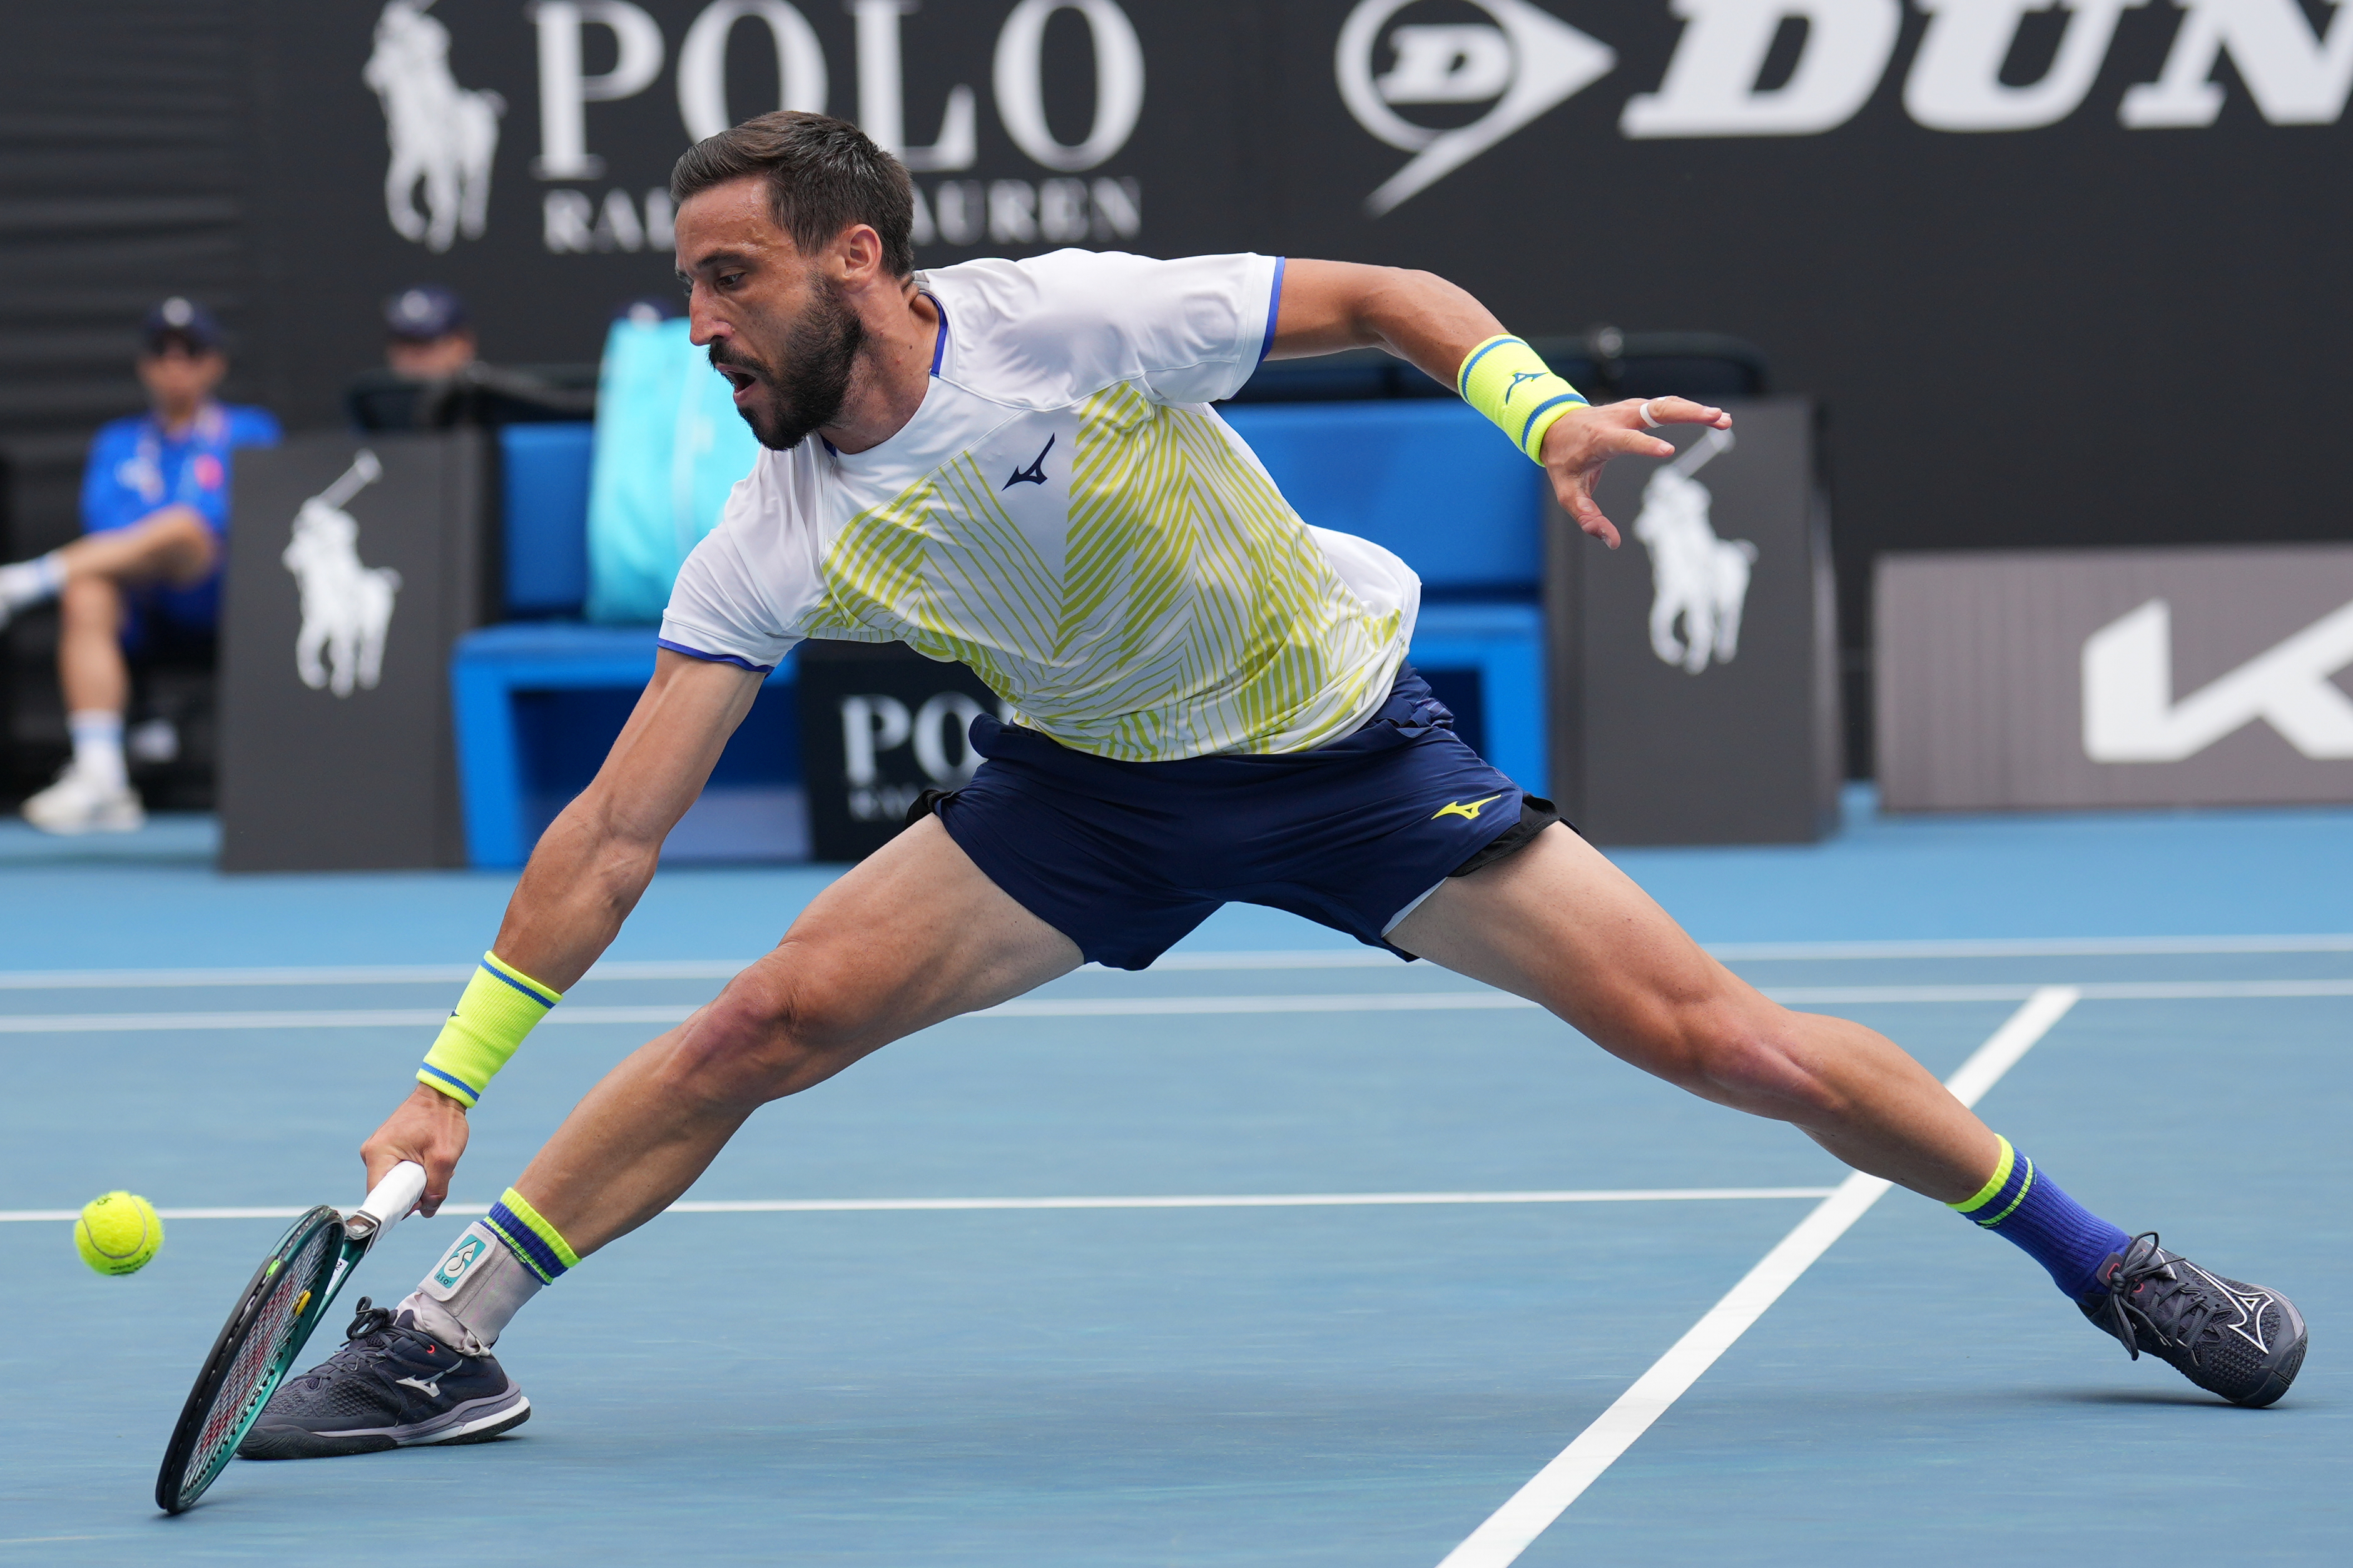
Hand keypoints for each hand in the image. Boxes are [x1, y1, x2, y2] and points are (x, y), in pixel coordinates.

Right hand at [361, 1083, 469, 1217]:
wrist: (443, 1093)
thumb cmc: (443, 1120)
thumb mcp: (445, 1158)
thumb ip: (436, 1189)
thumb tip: (426, 1211)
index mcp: (379, 1154)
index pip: (378, 1196)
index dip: (396, 1209)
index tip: (416, 1209)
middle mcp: (372, 1154)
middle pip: (388, 1191)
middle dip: (413, 1194)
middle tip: (435, 1182)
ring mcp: (378, 1151)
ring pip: (396, 1182)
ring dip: (418, 1182)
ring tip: (436, 1167)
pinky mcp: (388, 1149)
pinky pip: (398, 1171)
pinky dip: (416, 1172)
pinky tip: (431, 1162)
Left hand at [1540, 397, 1732, 547]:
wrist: (1554, 426)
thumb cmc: (1564, 461)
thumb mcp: (1567, 493)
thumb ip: (1587, 517)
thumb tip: (1610, 541)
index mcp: (1600, 439)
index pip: (1626, 440)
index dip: (1646, 445)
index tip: (1669, 451)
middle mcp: (1617, 419)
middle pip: (1655, 411)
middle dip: (1687, 413)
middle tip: (1716, 418)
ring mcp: (1628, 410)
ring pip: (1665, 404)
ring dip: (1694, 410)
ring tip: (1723, 420)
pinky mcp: (1637, 408)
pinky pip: (1665, 405)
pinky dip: (1688, 409)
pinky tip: (1712, 416)